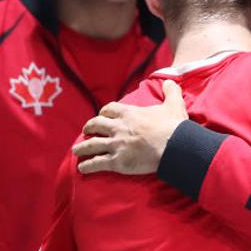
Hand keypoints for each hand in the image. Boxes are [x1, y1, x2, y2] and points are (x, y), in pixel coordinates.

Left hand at [73, 80, 188, 174]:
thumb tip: (170, 81)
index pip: (109, 109)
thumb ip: (171, 92)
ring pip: (92, 145)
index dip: (104, 112)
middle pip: (96, 125)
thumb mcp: (174, 104)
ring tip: (76, 150)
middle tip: (86, 131)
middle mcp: (118, 128)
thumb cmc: (173, 126)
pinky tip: (82, 168)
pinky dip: (87, 166)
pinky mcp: (117, 161)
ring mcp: (116, 145)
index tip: (102, 115)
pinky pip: (97, 163)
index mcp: (129, 114)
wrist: (174, 147)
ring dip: (82, 147)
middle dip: (89, 128)